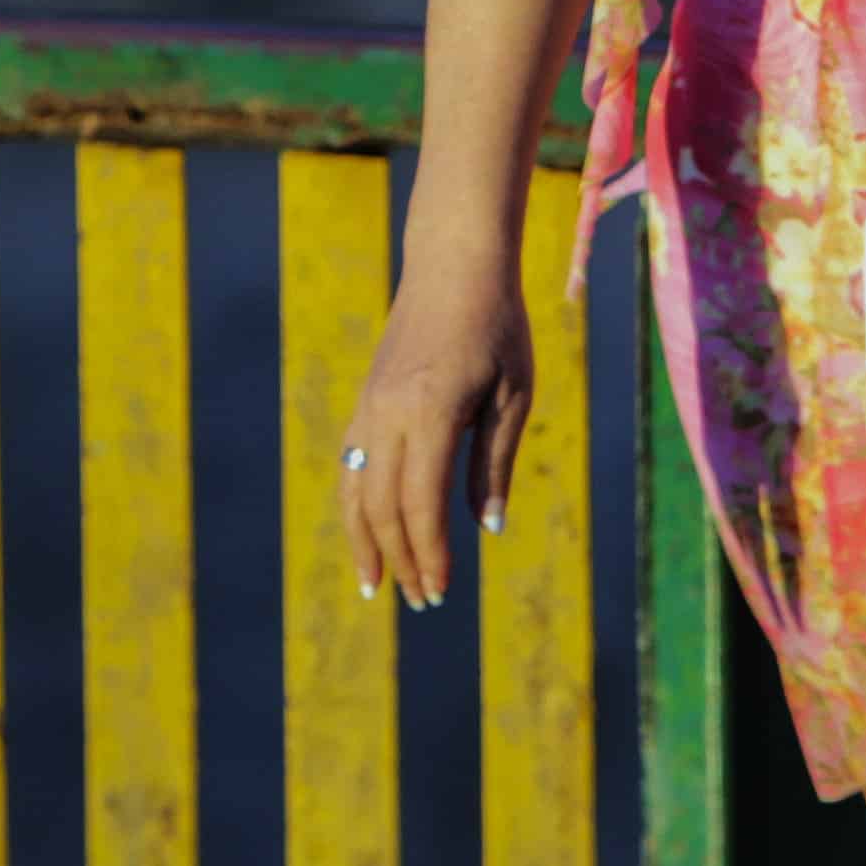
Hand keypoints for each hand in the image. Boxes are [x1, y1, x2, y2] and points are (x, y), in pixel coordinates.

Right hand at [337, 262, 532, 611]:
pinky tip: (369, 532)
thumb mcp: (513, 394)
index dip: (428, 554)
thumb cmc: (497, 326)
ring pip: (355, 489)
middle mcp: (388, 412)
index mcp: (430, 411)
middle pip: (381, 506)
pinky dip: (357, 506)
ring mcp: (370, 406)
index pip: (419, 502)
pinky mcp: (366, 401)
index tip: (440, 592)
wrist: (453, 264)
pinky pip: (352, 464)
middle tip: (421, 602)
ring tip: (374, 586)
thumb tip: (487, 527)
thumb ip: (494, 462)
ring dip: (364, 542)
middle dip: (400, 560)